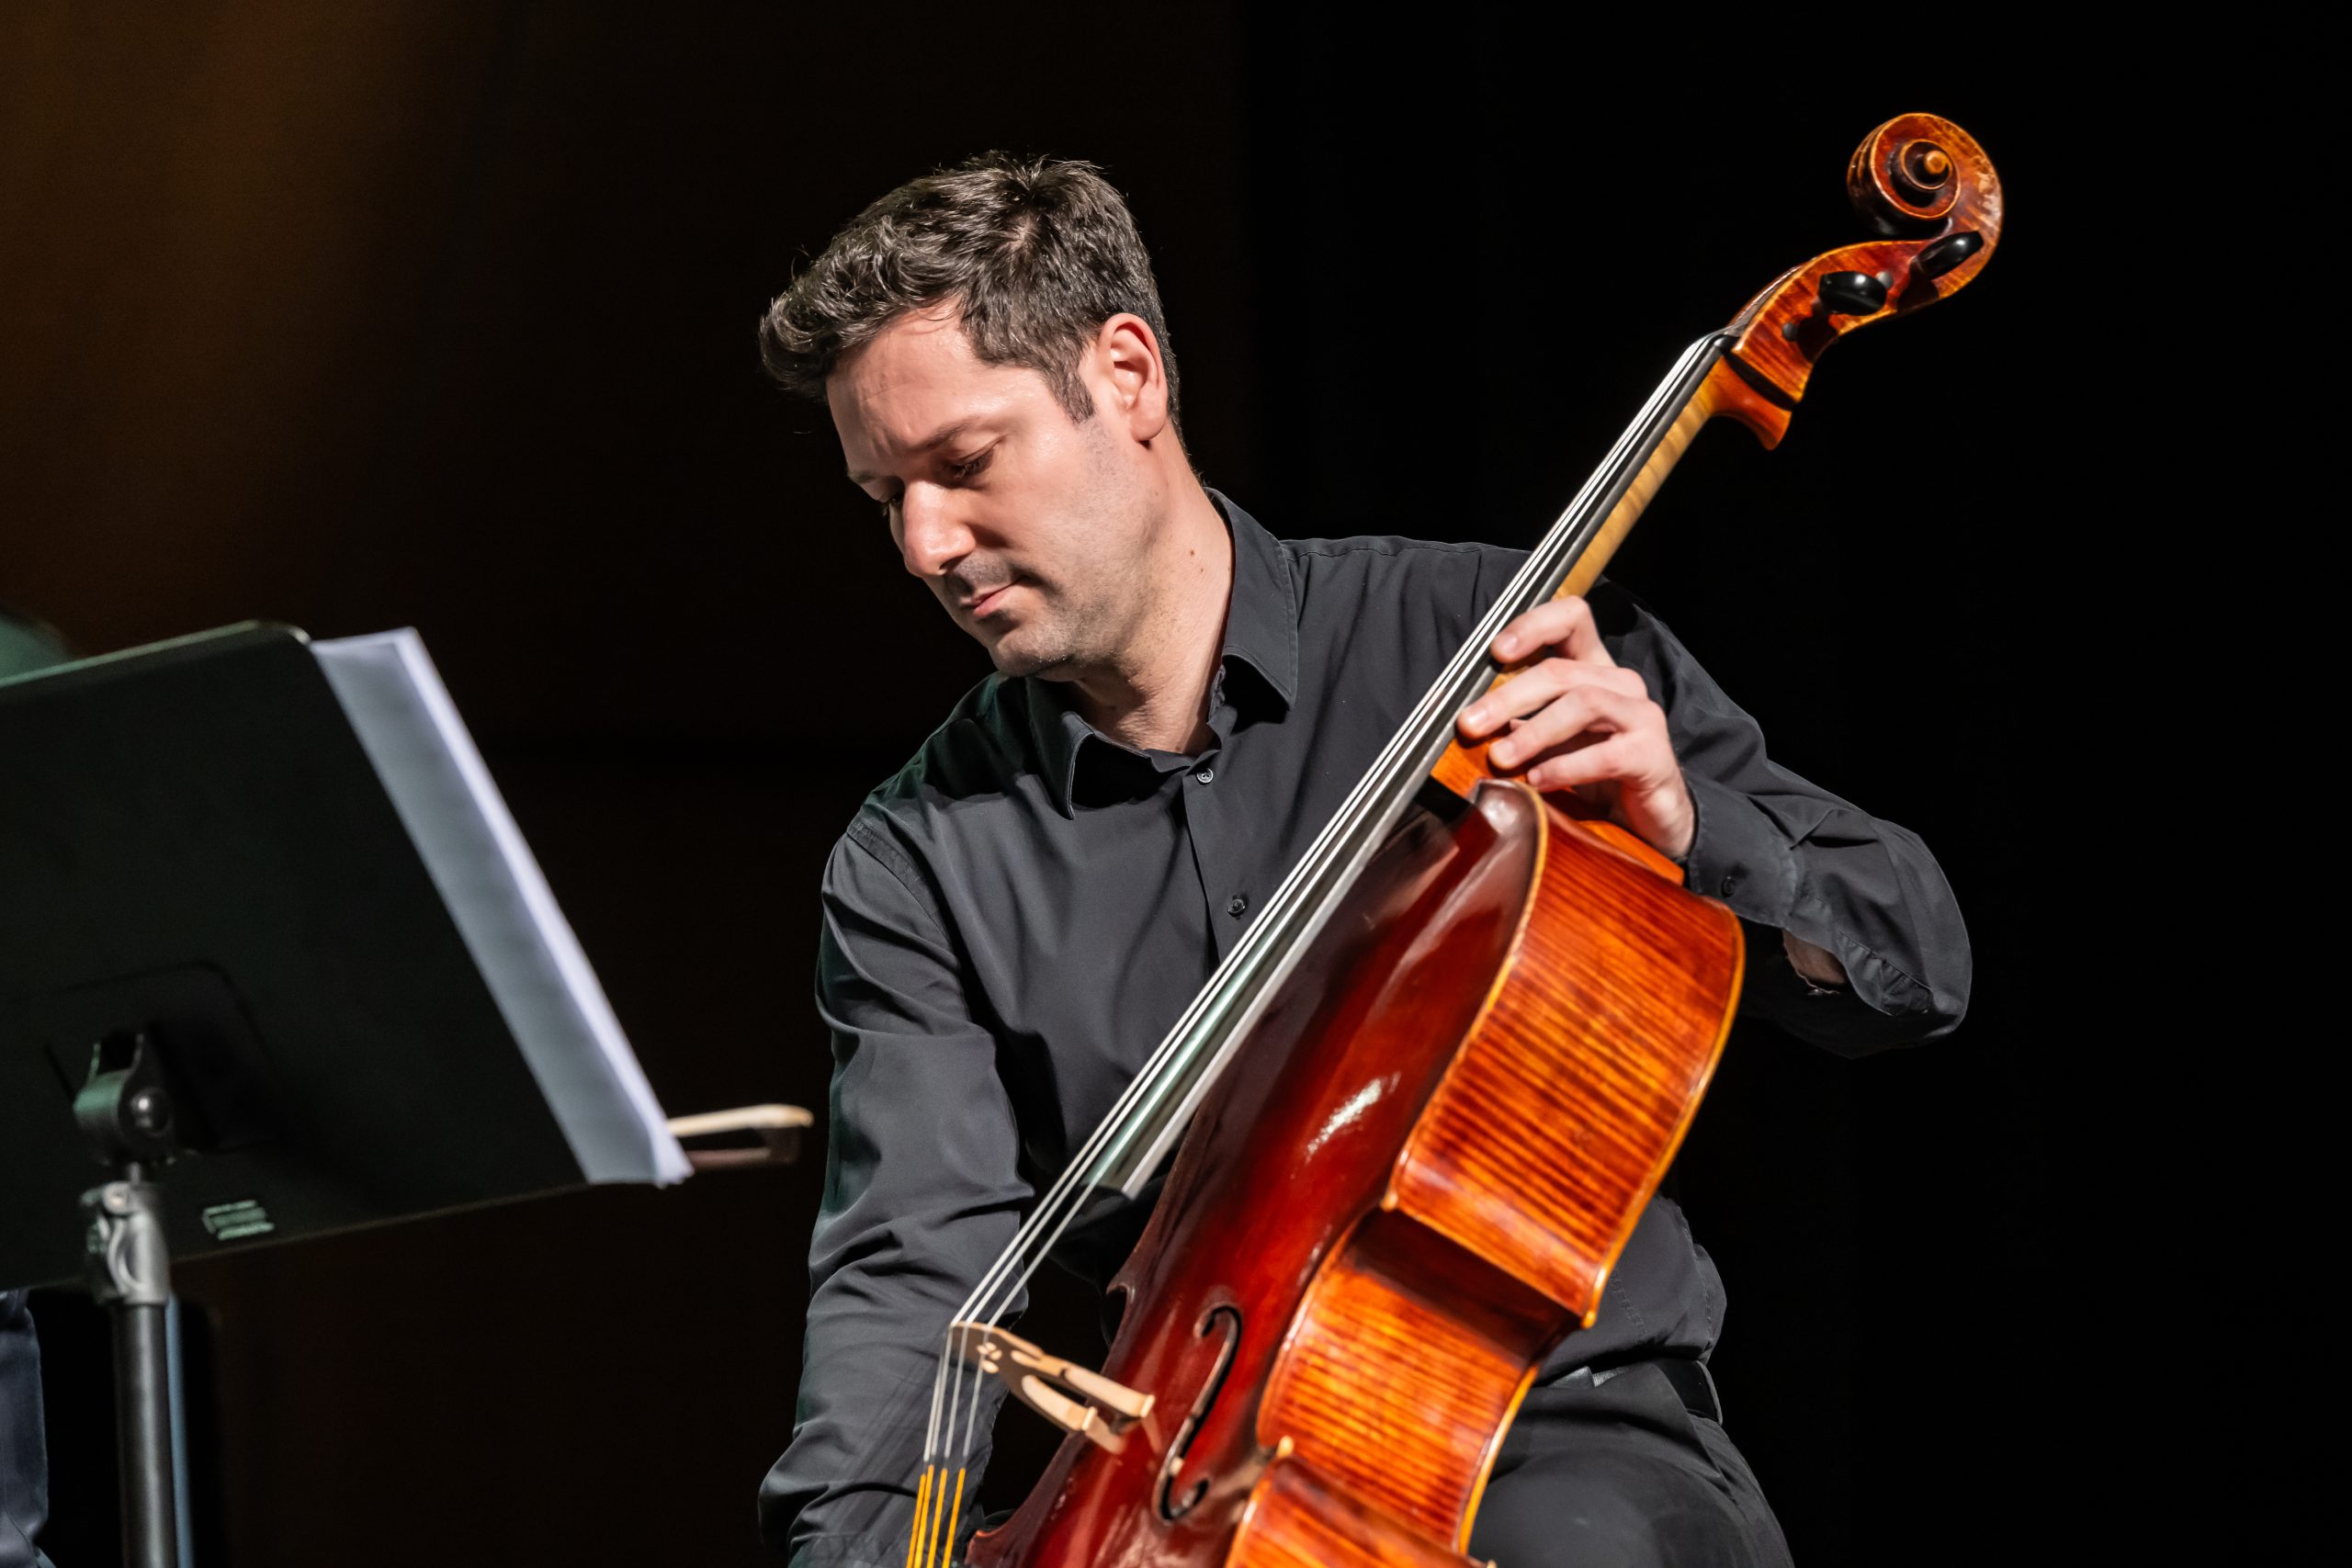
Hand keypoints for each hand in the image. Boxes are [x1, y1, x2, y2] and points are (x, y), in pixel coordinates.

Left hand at [1454, 597, 1694, 860]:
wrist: (1645, 820)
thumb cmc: (1593, 776)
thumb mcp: (1549, 745)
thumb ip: (1517, 726)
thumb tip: (1470, 722)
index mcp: (1593, 671)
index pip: (1571, 619)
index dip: (1533, 626)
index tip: (1495, 651)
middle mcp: (1620, 684)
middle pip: (1560, 671)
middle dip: (1508, 697)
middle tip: (1470, 725)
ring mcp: (1641, 715)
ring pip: (1583, 703)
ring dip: (1534, 731)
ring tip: (1501, 759)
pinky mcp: (1652, 754)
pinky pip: (1606, 754)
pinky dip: (1566, 767)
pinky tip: (1539, 781)